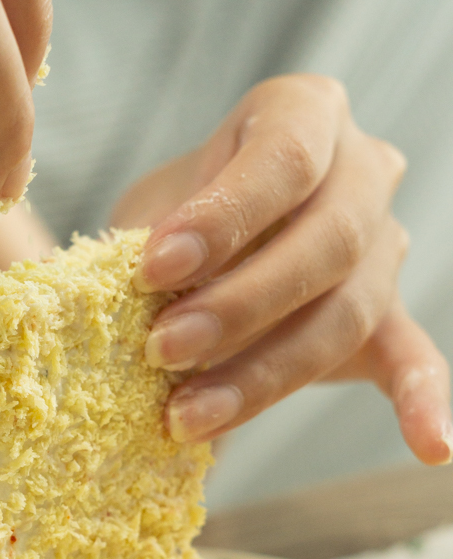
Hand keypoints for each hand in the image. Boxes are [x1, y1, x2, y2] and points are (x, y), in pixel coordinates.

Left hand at [112, 74, 451, 466]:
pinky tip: (430, 445)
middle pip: (329, 241)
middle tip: (162, 351)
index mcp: (305, 113)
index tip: (153, 269)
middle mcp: (363, 170)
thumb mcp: (154, 208)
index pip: (284, 158)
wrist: (201, 248)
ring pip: (347, 313)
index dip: (223, 217)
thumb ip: (157, 238)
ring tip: (187, 417)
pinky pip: (414, 359)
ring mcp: (385, 248)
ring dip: (265, 374)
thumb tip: (135, 299)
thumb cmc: (174, 217)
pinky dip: (422, 403)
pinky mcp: (389, 319)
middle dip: (239, 306)